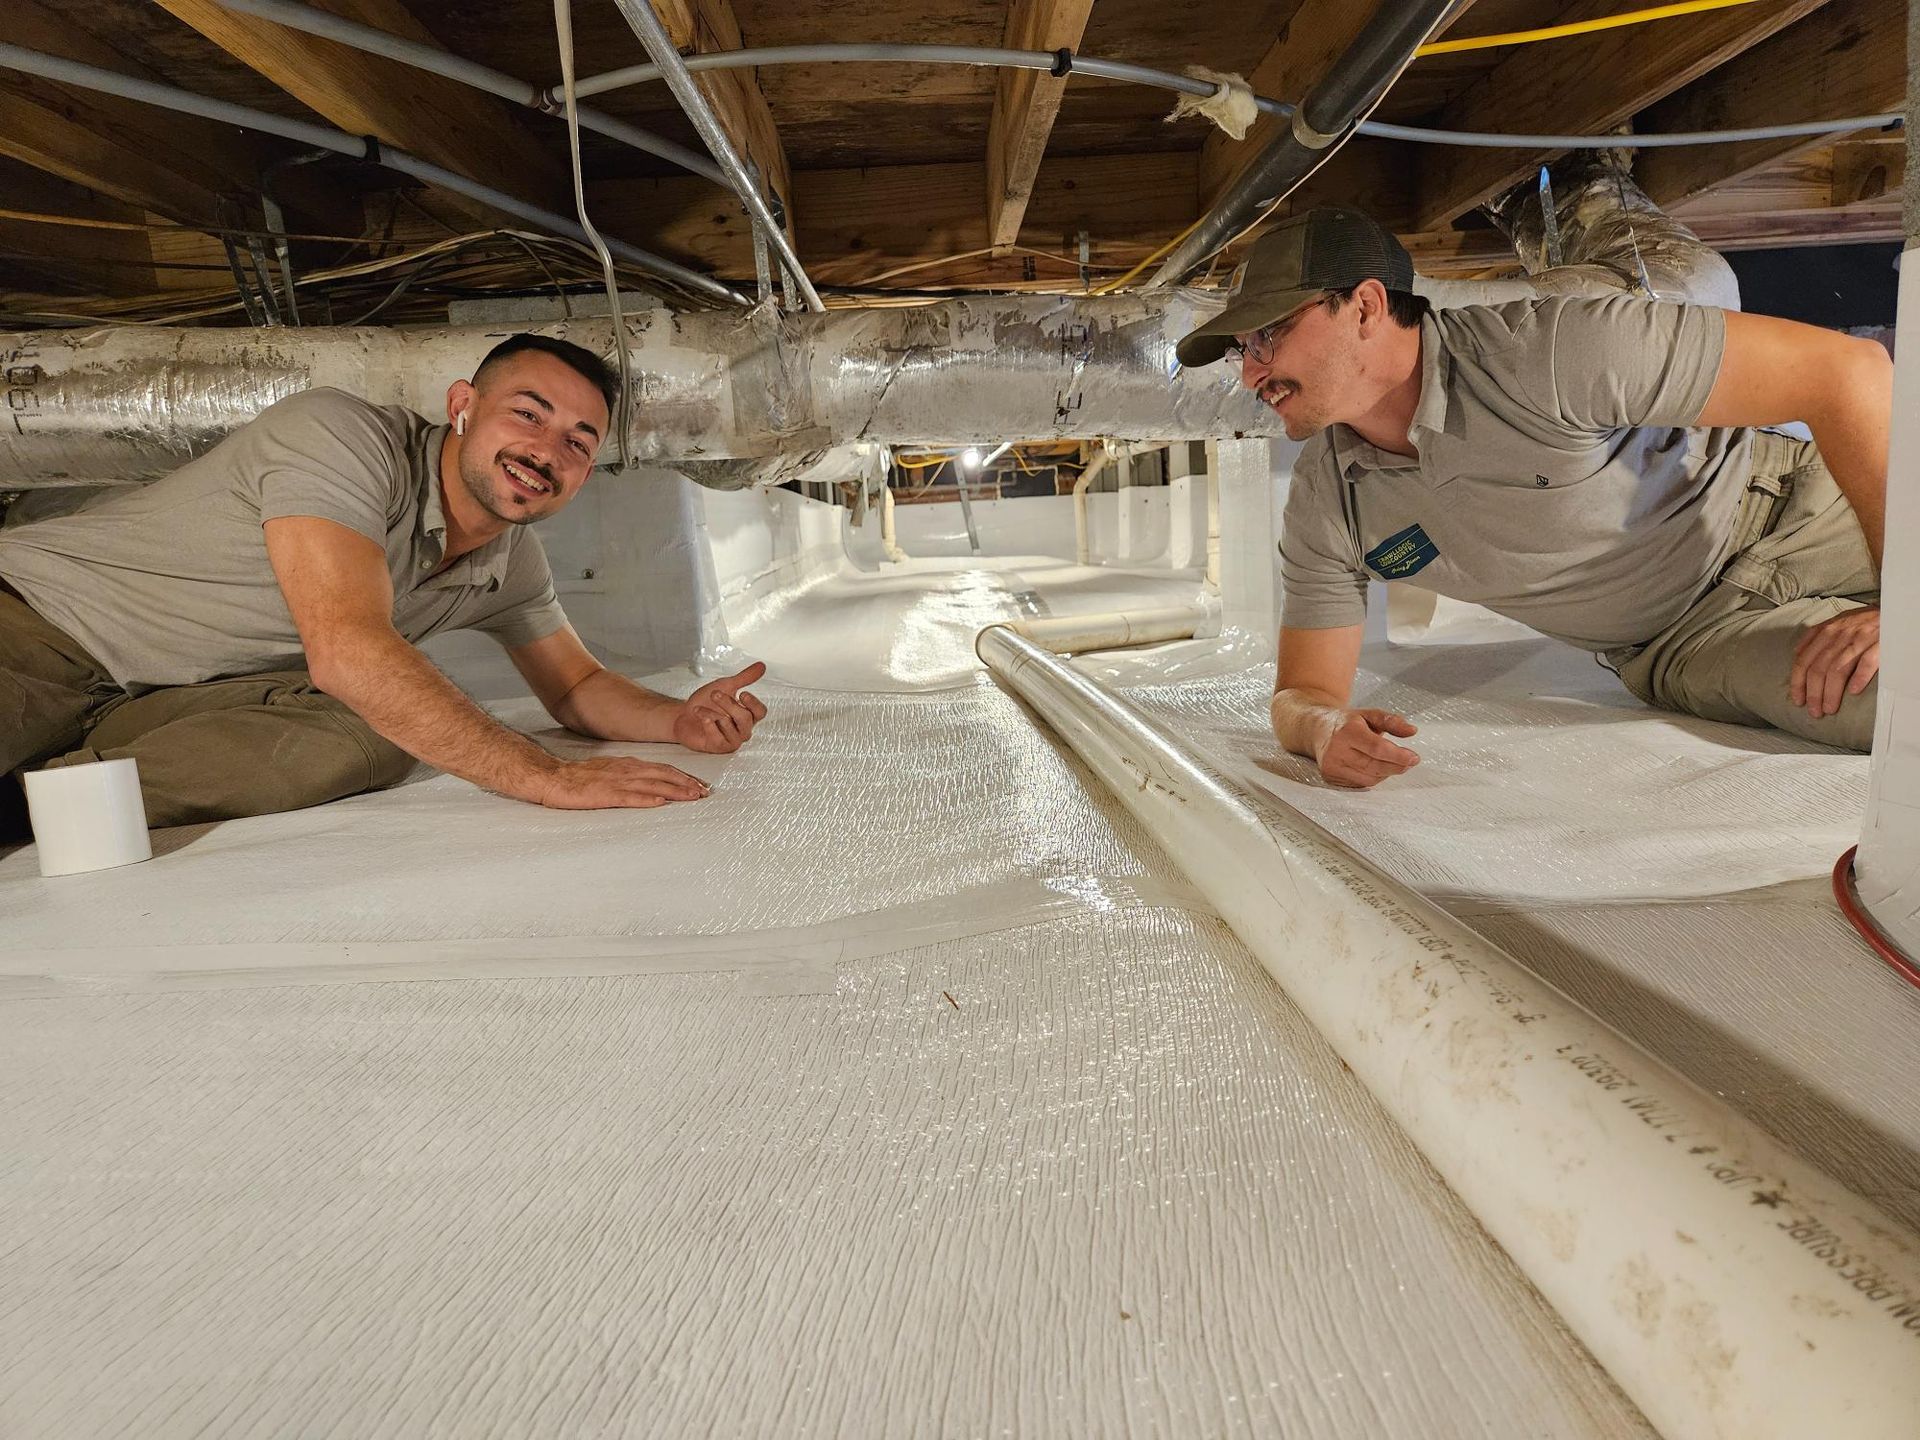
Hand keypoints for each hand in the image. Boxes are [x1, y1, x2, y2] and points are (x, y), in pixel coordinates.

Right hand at [536, 756, 710, 809]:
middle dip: (686, 783)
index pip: (662, 769)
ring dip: (675, 790)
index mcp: (628, 765)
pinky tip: (661, 802)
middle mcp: (626, 770)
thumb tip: (651, 784)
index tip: (698, 784)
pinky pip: (630, 797)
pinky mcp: (605, 794)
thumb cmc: (579, 778)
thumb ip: (630, 776)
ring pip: (652, 784)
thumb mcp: (609, 771)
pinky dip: (648, 799)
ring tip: (692, 797)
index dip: (682, 776)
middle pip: (663, 774)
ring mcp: (616, 782)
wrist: (553, 777)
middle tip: (704, 792)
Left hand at [671, 662, 768, 753]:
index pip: (760, 712)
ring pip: (729, 726)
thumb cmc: (705, 702)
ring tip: (699, 709)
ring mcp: (732, 740)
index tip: (742, 694)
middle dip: (728, 704)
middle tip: (714, 694)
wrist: (683, 716)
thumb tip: (761, 666)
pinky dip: (708, 725)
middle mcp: (742, 729)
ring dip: (711, 713)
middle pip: (745, 719)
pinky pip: (718, 738)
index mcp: (747, 714)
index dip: (753, 704)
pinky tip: (701, 718)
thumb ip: (744, 678)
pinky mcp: (719, 747)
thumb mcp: (725, 686)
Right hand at [1313, 707, 1419, 788]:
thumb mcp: (1369, 714)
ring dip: (1386, 773)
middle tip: (1409, 762)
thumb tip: (1412, 731)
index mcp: (1347, 731)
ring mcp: (1332, 766)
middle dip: (1396, 766)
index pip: (1377, 748)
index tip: (1414, 758)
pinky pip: (1360, 784)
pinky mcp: (1330, 777)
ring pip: (1369, 778)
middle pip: (1374, 766)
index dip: (1398, 756)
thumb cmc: (1345, 723)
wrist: (1316, 729)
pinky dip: (1373, 777)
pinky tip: (1375, 768)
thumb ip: (1391, 721)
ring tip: (1393, 763)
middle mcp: (1336, 750)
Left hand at [1791, 606, 1878, 719]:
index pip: (1803, 660)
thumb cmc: (1860, 620)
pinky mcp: (1878, 643)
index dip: (1798, 683)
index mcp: (1825, 632)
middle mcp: (1838, 635)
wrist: (1890, 610)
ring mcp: (1858, 639)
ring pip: (1838, 669)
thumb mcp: (1834, 623)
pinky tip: (1853, 692)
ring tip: (1829, 708)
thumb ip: (1815, 638)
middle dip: (1813, 693)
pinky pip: (1867, 662)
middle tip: (1814, 711)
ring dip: (1831, 692)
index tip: (1798, 700)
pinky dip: (1859, 678)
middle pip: (1818, 669)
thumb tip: (1797, 654)